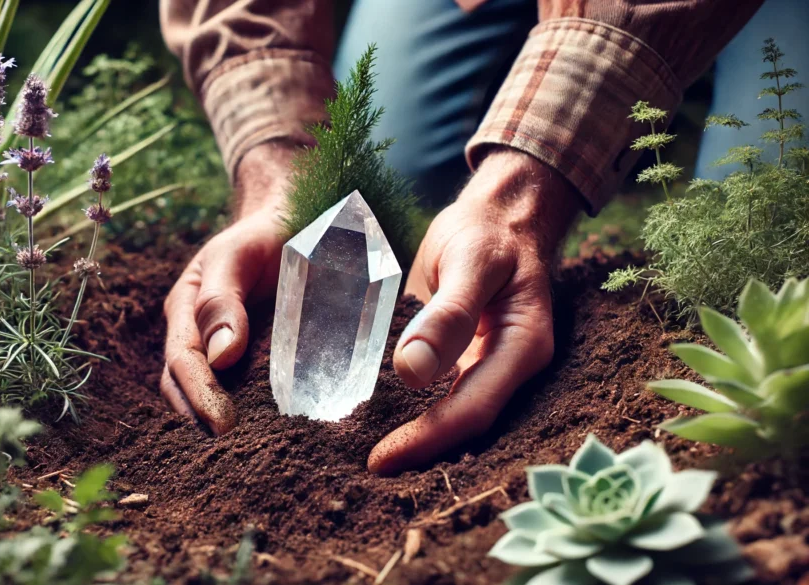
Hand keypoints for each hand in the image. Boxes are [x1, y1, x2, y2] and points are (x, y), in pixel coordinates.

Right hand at [160, 141, 294, 433]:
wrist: (288, 223)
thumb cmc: (258, 237)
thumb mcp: (235, 257)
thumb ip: (222, 300)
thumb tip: (220, 358)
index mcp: (185, 311)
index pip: (182, 362)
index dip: (197, 395)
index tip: (221, 425)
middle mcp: (198, 334)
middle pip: (186, 387)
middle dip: (201, 420)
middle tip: (230, 455)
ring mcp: (223, 347)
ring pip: (213, 392)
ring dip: (221, 422)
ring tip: (247, 455)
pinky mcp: (253, 356)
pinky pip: (245, 388)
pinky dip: (252, 413)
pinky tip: (274, 434)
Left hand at [368, 148, 582, 473]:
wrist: (504, 215)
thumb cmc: (488, 232)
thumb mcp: (470, 261)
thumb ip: (447, 316)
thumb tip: (412, 374)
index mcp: (522, 346)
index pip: (473, 408)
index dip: (429, 439)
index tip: (381, 459)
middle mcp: (513, 364)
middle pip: (468, 423)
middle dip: (423, 452)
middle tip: (369, 471)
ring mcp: (494, 364)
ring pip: (457, 415)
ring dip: (421, 440)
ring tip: (373, 458)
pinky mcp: (473, 359)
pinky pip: (447, 395)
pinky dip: (417, 413)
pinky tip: (384, 420)